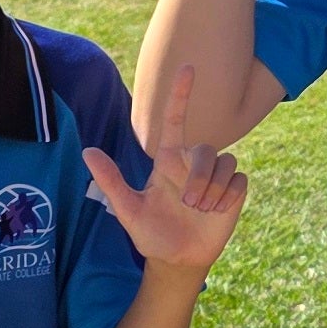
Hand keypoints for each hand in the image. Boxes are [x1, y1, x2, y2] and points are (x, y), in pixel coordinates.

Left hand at [81, 68, 249, 274]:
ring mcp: (215, 178)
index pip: (176, 120)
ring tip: (201, 210)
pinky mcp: (233, 192)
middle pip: (206, 149)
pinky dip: (228, 196)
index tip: (187, 68)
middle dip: (200, 175)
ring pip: (226, 163)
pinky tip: (217, 211)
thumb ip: (110, 179)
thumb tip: (87, 150)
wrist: (176, 259)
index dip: (180, 94)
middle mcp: (192, 165)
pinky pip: (239, 179)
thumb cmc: (150, 233)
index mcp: (168, 161)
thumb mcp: (126, 209)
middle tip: (190, 203)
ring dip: (213, 189)